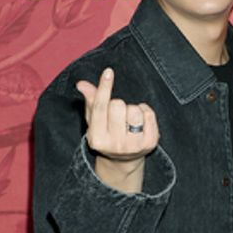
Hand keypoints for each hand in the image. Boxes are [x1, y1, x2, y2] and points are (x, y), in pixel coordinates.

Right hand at [77, 68, 158, 192]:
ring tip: (129, 119)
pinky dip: (145, 111)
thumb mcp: (94, 121)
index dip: (104, 88)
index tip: (108, 72)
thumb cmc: (106, 134)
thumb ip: (90, 102)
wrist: (123, 161)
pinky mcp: (150, 143)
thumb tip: (82, 84)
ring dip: (132, 109)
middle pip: (118, 105)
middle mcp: (115, 144)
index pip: (100, 107)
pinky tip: (140, 120)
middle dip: (118, 104)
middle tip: (118, 115)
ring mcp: (134, 145)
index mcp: (96, 138)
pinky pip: (149, 114)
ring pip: (135, 109)